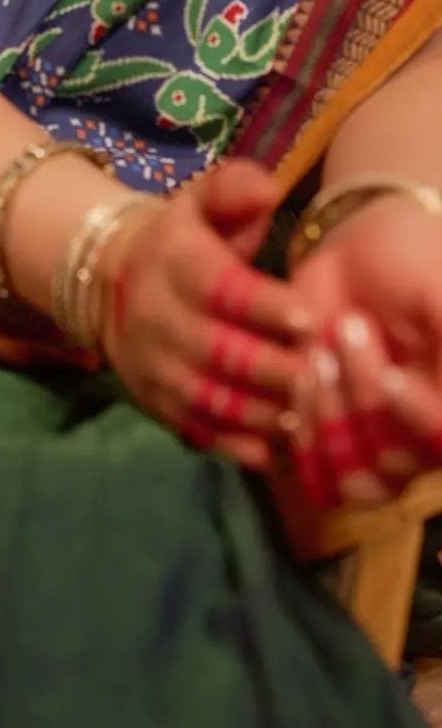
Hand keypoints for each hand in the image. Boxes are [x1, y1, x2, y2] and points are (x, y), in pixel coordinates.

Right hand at [96, 162, 312, 472]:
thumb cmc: (180, 240)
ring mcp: (155, 366)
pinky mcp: (157, 403)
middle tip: (322, 374)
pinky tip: (275, 448)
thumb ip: (233, 189)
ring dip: (262, 411)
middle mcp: (158, 317)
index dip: (263, 306)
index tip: (306, 318)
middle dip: (274, 367)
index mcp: (174, 263)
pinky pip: (197, 430)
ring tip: (308, 412)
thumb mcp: (199, 202)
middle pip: (219, 351)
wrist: (107, 281)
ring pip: (211, 397)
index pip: (218, 288)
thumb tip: (269, 190)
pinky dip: (236, 444)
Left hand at [288, 195, 441, 506]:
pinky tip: (299, 378)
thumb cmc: (408, 257)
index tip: (394, 376)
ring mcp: (379, 443)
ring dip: (330, 421)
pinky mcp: (333, 437)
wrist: (352, 246)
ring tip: (317, 354)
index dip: (421, 420)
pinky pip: (318, 478)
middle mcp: (425, 436)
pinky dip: (305, 437)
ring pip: (359, 481)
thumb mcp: (436, 282)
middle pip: (398, 464)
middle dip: (365, 399)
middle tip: (348, 326)